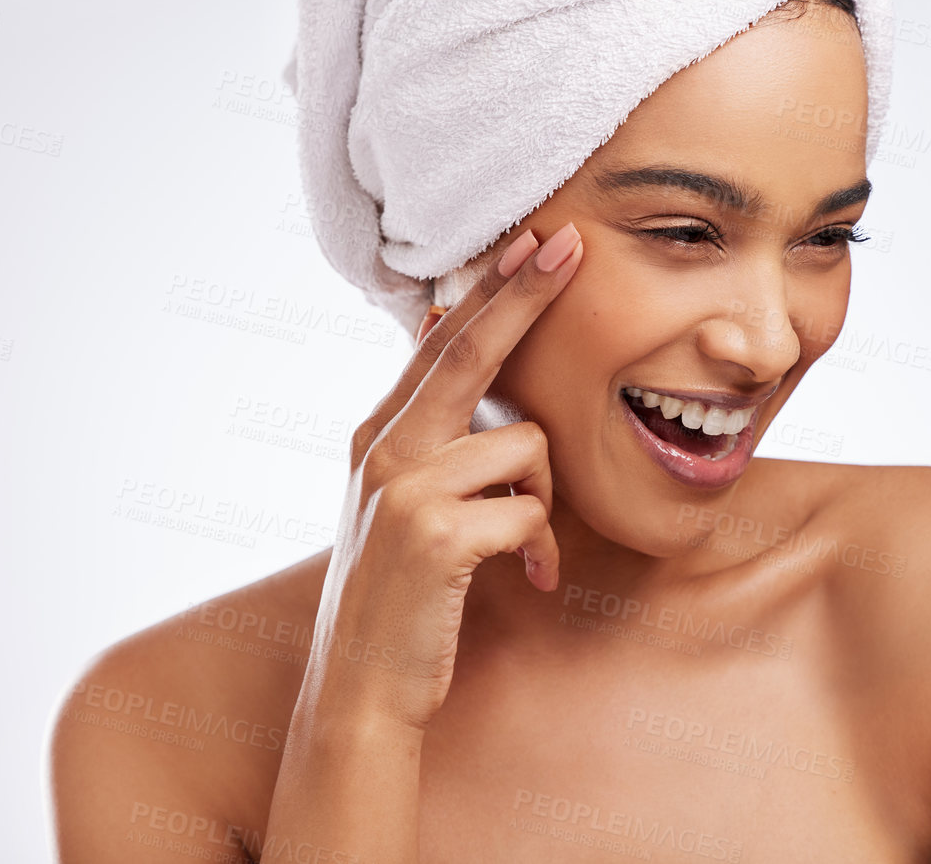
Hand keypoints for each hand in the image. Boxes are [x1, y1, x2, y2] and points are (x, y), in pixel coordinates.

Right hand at [302, 220, 583, 736]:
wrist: (361, 691)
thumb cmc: (403, 591)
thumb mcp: (405, 498)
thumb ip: (433, 433)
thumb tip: (454, 353)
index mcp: (380, 433)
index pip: (444, 341)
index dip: (492, 288)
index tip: (531, 240)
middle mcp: (384, 447)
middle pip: (471, 349)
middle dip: (526, 292)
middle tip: (569, 243)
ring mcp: (404, 487)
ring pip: (525, 443)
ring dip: (544, 497)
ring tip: (523, 546)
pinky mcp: (434, 533)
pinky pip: (530, 508)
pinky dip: (540, 545)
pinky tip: (525, 575)